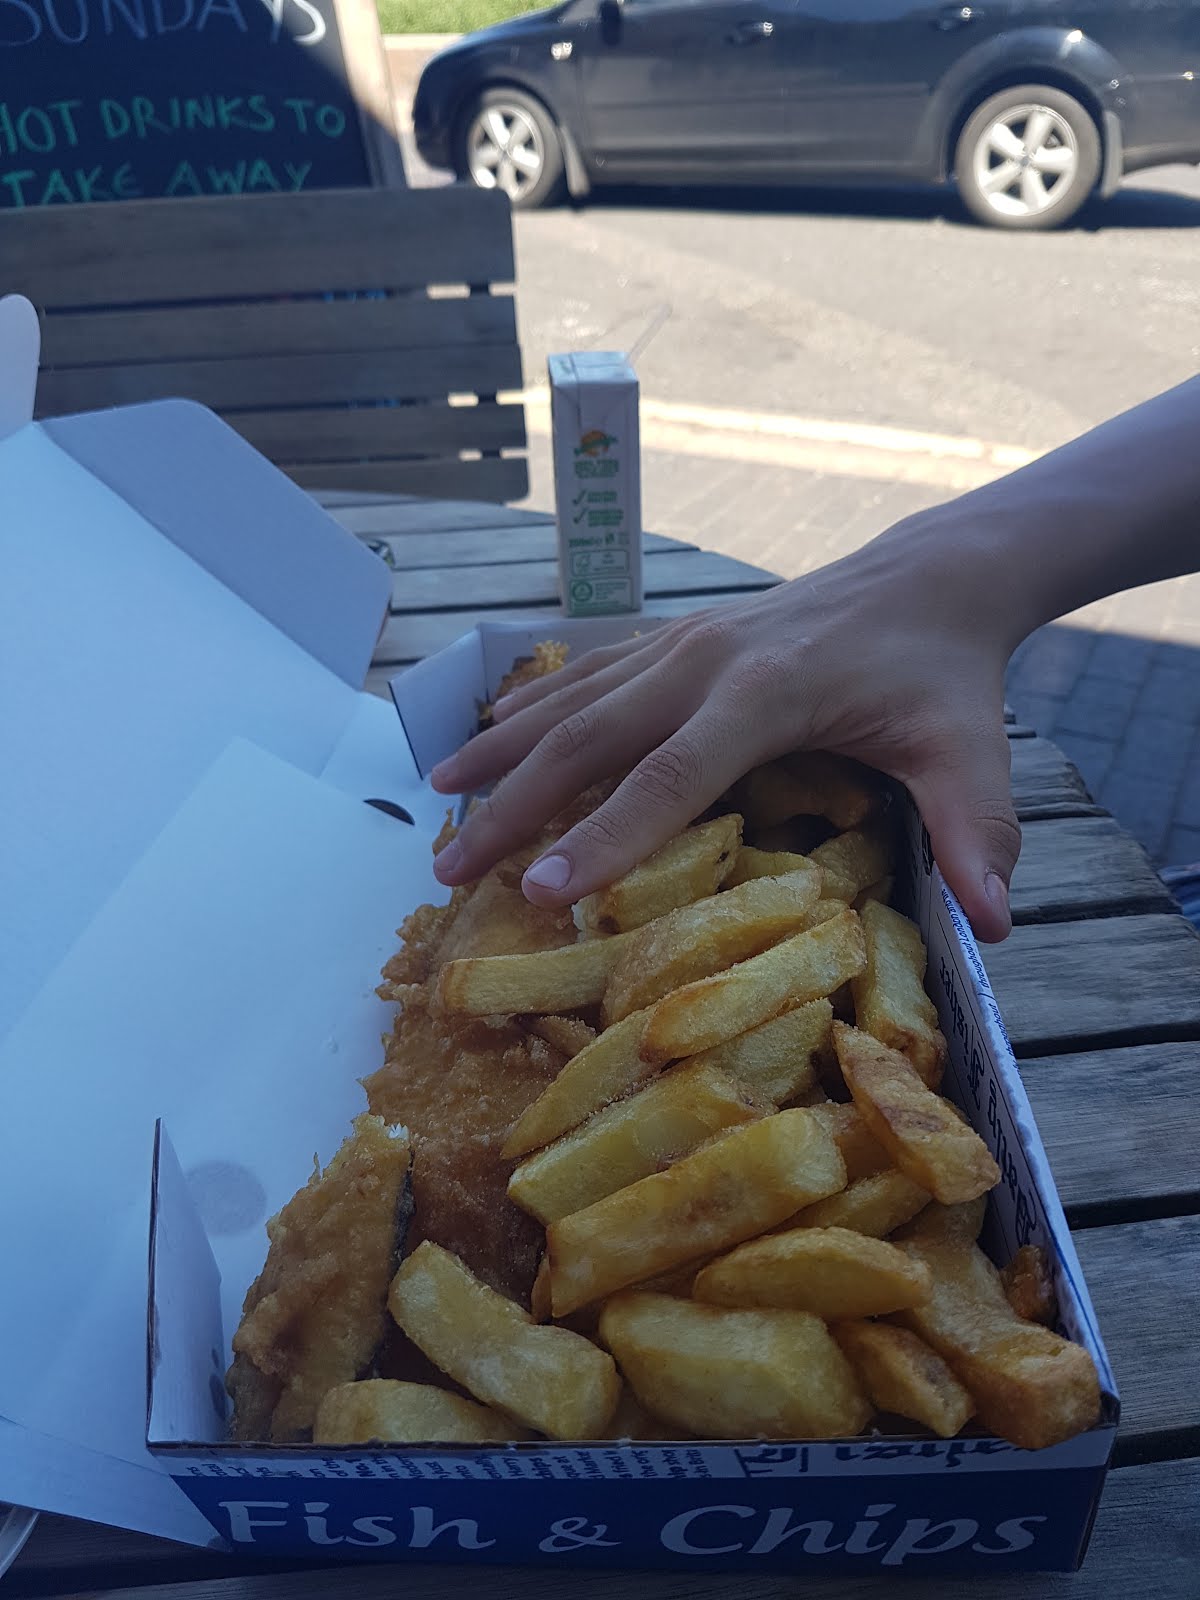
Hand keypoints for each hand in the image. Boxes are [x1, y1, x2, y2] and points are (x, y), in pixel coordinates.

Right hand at [429, 511, 1021, 942]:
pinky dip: (531, 709)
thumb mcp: (971, 753)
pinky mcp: (676, 637)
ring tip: (436, 805)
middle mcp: (704, 661)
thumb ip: (978, 835)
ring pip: (570, 701)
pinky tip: (487, 736)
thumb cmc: (943, 674)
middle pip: (589, 739)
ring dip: (501, 754)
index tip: (543, 894)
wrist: (926, 576)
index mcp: (766, 693)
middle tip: (450, 871)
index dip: (605, 838)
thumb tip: (995, 931)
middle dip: (515, 807)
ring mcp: (682, 643)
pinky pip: (587, 676)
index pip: (671, 776)